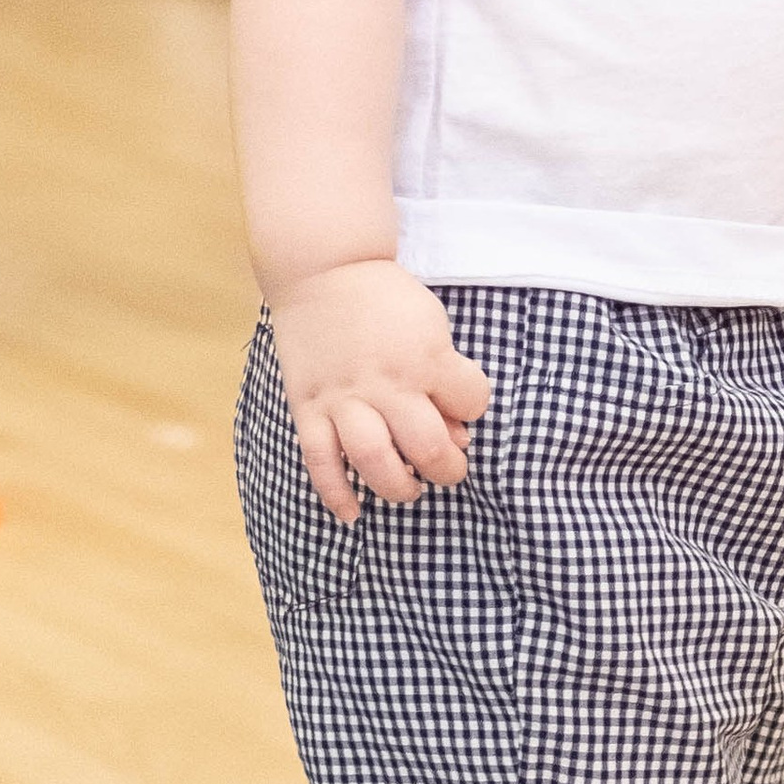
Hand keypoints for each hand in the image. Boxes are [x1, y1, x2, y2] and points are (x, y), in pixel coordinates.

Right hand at [269, 258, 493, 519]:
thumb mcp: (432, 326)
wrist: (323, 269)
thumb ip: (446, 378)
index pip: (471, 402)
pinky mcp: (309, 406)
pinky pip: (320, 460)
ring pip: (373, 460)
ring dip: (397, 487)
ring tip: (409, 488)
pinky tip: (352, 514)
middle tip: (447, 468)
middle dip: (446, 468)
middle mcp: (387, 382)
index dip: (473, 410)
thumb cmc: (386, 300)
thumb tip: (459, 436)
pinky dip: (336, 493)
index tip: (463, 407)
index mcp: (426, 356)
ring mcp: (344, 397)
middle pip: (427, 447)